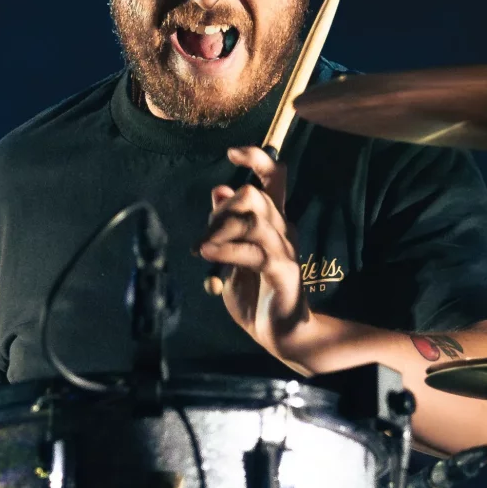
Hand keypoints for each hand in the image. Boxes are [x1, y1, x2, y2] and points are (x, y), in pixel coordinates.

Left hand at [203, 144, 317, 366]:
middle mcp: (283, 229)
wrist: (281, 334)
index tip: (233, 153)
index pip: (275, 176)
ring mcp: (285, 250)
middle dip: (221, 211)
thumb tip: (219, 190)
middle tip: (203, 237)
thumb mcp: (231, 254)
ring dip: (219, 231)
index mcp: (273, 221)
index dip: (256, 158)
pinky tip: (207, 256)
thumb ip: (226, 225)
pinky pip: (253, 252)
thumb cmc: (255, 292)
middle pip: (254, 195)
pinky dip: (226, 250)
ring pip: (253, 220)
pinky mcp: (283, 272)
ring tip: (201, 249)